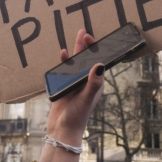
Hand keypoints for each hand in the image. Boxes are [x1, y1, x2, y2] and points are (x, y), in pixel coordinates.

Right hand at [39, 29, 103, 161]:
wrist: (62, 130)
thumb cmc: (77, 116)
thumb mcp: (86, 98)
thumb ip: (93, 82)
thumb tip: (100, 65)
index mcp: (95, 83)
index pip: (98, 61)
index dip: (95, 49)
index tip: (90, 38)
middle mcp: (86, 81)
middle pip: (87, 59)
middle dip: (86, 45)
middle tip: (83, 31)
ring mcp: (75, 84)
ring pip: (76, 64)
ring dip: (76, 51)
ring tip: (75, 37)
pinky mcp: (64, 87)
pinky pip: (65, 71)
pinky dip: (64, 62)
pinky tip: (63, 55)